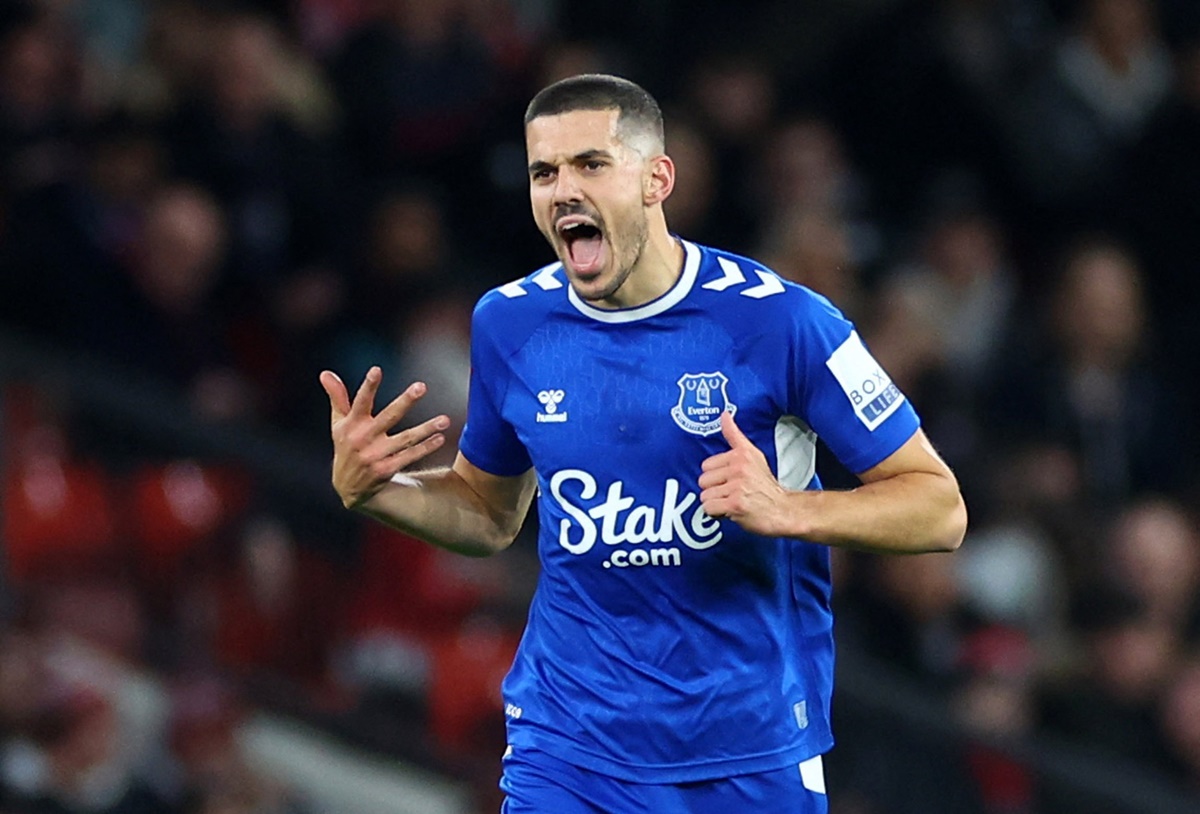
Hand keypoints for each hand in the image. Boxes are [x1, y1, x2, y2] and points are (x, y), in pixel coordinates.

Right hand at [319, 366, 450, 508]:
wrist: (348, 487)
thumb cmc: (346, 447)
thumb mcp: (338, 424)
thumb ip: (337, 397)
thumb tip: (325, 373)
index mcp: (351, 424)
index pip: (360, 401)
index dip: (368, 386)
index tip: (376, 370)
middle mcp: (363, 438)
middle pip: (388, 416)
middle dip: (405, 401)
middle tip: (421, 387)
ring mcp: (375, 455)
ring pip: (405, 439)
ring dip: (426, 429)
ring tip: (444, 420)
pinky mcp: (386, 469)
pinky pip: (409, 456)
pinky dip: (425, 448)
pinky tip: (439, 438)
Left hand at [699, 411, 786, 535]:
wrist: (783, 510)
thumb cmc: (765, 485)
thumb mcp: (753, 455)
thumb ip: (734, 435)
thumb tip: (724, 414)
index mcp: (741, 454)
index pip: (706, 466)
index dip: (716, 477)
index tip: (731, 481)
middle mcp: (739, 468)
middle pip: (703, 481)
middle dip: (714, 490)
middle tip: (732, 493)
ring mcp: (737, 486)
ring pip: (705, 496)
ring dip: (716, 503)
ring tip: (733, 502)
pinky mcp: (735, 504)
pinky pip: (709, 508)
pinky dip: (717, 514)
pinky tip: (732, 511)